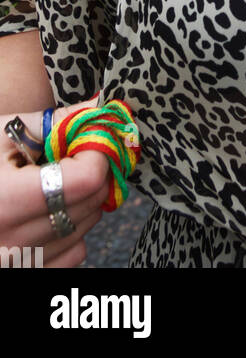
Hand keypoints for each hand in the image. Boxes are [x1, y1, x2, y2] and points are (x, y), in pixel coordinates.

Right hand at [0, 103, 110, 267]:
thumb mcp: (3, 132)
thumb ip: (56, 122)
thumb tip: (99, 106)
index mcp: (5, 199)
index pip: (84, 179)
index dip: (95, 152)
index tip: (88, 139)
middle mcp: (11, 241)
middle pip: (89, 204)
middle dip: (94, 174)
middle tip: (77, 155)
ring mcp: (16, 264)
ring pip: (84, 230)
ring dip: (83, 202)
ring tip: (57, 182)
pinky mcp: (22, 275)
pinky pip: (73, 257)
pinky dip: (72, 233)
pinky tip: (49, 212)